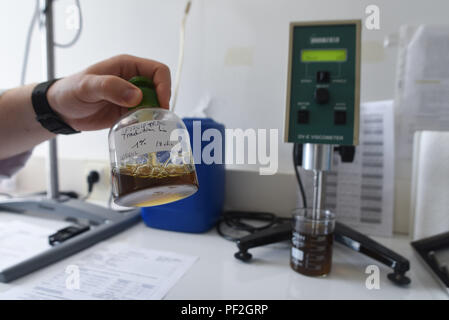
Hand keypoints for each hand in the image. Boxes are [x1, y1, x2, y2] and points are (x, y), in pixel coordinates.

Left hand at [47, 54, 170, 130]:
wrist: (60, 110)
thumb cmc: (70, 91)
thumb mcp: (87, 86)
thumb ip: (110, 87)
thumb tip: (136, 96)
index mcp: (127, 66)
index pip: (158, 71)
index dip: (164, 86)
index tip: (161, 104)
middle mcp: (133, 80)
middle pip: (160, 90)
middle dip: (160, 104)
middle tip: (153, 118)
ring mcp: (132, 97)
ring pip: (154, 105)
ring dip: (153, 116)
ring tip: (144, 126)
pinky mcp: (128, 112)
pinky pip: (144, 118)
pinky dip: (144, 125)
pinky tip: (136, 130)